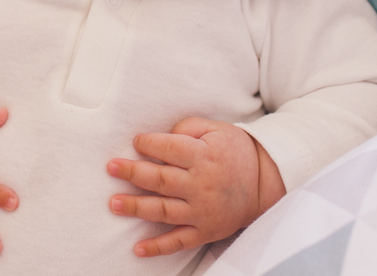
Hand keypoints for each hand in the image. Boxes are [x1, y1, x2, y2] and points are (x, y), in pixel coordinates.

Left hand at [106, 118, 285, 257]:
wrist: (265, 182)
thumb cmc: (235, 151)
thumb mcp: (216, 129)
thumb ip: (187, 128)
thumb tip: (161, 134)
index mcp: (203, 156)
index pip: (167, 149)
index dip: (148, 144)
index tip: (134, 141)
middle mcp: (200, 185)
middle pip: (159, 180)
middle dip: (132, 173)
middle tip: (111, 167)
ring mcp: (202, 211)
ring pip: (163, 210)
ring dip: (136, 208)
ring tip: (114, 203)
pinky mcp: (205, 231)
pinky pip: (179, 241)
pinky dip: (158, 247)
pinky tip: (138, 248)